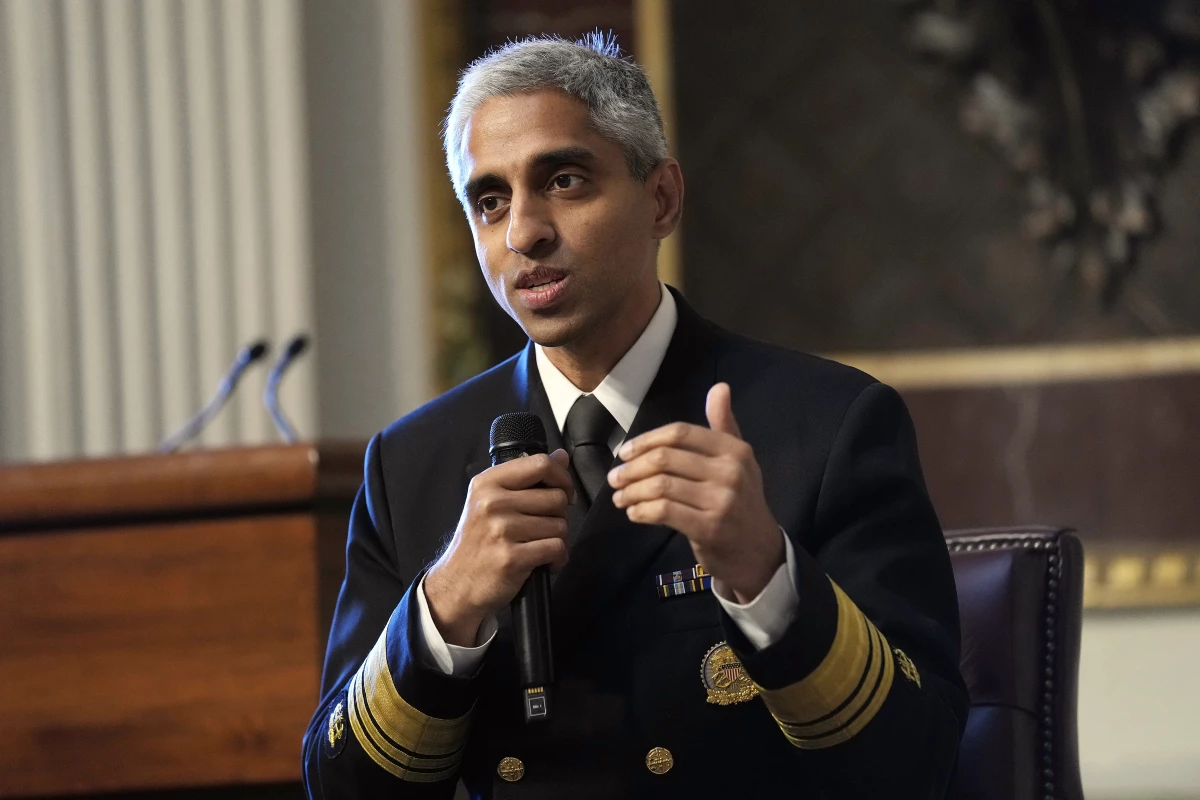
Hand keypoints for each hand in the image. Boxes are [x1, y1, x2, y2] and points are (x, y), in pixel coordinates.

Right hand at [425, 450, 573, 645]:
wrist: (456, 585)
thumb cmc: (477, 543)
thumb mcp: (491, 502)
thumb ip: (526, 478)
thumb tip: (561, 456)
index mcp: (487, 483)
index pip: (540, 464)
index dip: (562, 478)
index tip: (563, 492)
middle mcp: (492, 502)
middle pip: (556, 497)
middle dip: (559, 516)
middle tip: (543, 528)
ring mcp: (501, 530)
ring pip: (560, 525)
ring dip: (557, 539)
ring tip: (538, 546)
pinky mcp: (512, 557)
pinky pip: (557, 548)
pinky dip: (557, 558)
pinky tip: (544, 562)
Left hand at [608, 383, 783, 602]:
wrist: (759, 552)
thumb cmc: (741, 502)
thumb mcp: (739, 461)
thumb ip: (724, 425)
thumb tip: (719, 386)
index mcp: (734, 450)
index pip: (680, 433)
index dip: (646, 440)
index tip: (625, 453)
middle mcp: (731, 471)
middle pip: (665, 458)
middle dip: (631, 468)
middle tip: (614, 478)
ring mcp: (722, 500)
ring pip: (660, 485)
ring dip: (631, 491)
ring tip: (619, 496)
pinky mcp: (710, 528)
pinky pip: (664, 511)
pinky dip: (641, 510)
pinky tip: (634, 512)